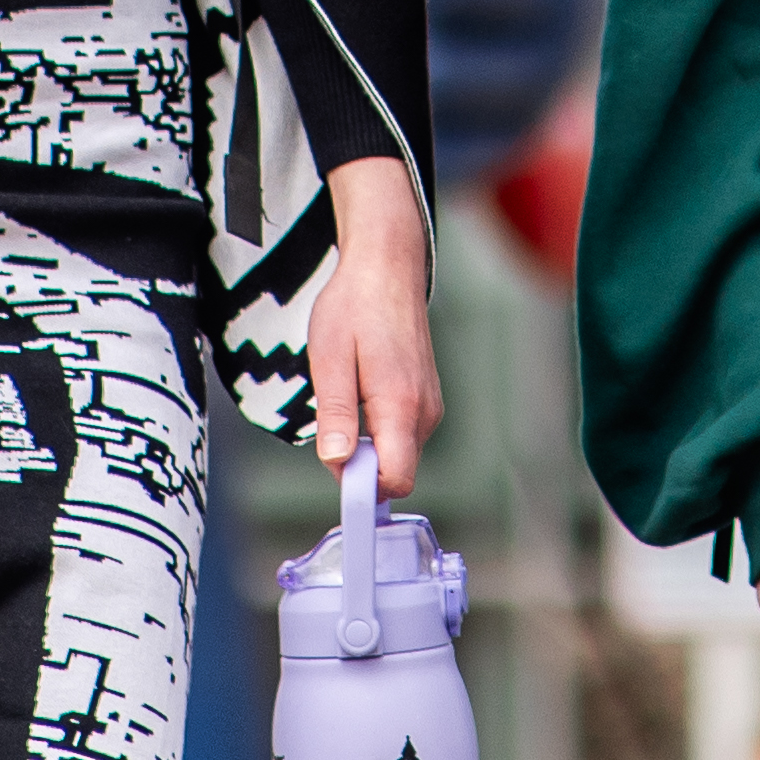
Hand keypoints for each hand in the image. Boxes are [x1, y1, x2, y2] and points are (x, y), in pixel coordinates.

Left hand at [303, 156, 437, 494]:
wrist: (387, 268)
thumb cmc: (354, 307)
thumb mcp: (330, 359)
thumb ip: (337, 415)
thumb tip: (337, 462)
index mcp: (400, 404)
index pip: (396, 479)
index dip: (365, 491)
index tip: (338, 481)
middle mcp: (424, 411)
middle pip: (394, 471)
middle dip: (359, 466)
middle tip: (330, 425)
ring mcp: (429, 406)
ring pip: (396, 454)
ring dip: (366, 444)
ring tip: (346, 395)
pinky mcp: (427, 400)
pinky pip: (401, 435)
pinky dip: (377, 429)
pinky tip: (361, 391)